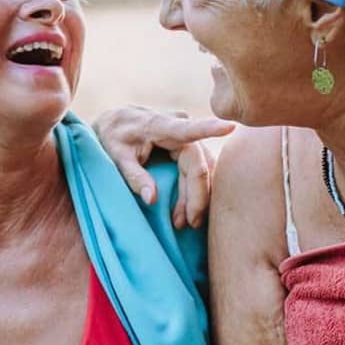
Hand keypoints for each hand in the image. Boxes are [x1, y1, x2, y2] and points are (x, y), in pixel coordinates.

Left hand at [90, 105, 235, 228]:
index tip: (231, 127)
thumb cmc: (113, 137)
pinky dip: (197, 188)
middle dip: (196, 196)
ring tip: (189, 221)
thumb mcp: (116, 157)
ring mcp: (186, 134)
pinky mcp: (188, 143)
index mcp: (160, 125)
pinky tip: (191, 208)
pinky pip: (199, 166)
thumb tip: (152, 199)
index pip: (189, 130)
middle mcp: (179, 124)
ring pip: (202, 168)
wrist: (113, 121)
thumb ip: (134, 176)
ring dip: (198, 195)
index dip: (211, 129)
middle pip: (197, 164)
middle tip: (190, 223)